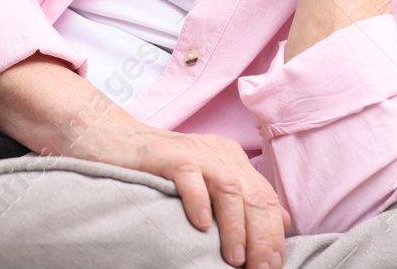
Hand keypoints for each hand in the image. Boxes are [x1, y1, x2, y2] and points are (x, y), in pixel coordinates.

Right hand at [109, 125, 291, 268]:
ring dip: (236, 226)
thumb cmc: (160, 171)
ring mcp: (195, 152)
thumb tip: (284, 220)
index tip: (272, 266)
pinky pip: (189, 175)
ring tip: (234, 258)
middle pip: (254, 195)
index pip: (266, 199)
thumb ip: (243, 199)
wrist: (113, 139)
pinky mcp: (166, 155)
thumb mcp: (209, 183)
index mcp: (233, 161)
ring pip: (229, 187)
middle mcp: (220, 154)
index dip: (274, 235)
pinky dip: (198, 200)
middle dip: (262, 237)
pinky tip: (201, 225)